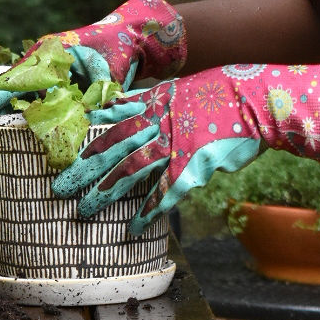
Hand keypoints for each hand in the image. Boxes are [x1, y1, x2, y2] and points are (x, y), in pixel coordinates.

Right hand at [0, 0, 186, 158]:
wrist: (131, 37)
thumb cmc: (119, 54)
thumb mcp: (106, 75)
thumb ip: (90, 100)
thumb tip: (74, 133)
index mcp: (44, 57)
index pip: (3, 85)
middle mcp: (36, 64)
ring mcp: (41, 74)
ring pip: (10, 101)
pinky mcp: (50, 86)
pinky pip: (25, 104)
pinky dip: (15, 123)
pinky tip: (8, 144)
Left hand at [51, 62, 319, 233]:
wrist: (260, 96)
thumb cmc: (227, 94)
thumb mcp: (185, 91)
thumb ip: (159, 104)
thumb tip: (140, 113)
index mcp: (156, 103)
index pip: (113, 120)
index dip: (89, 136)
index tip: (65, 149)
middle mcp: (159, 122)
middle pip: (112, 148)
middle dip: (83, 169)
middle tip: (58, 187)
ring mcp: (175, 143)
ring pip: (130, 171)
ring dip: (105, 192)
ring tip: (84, 210)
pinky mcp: (193, 164)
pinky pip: (165, 192)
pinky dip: (148, 211)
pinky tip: (132, 227)